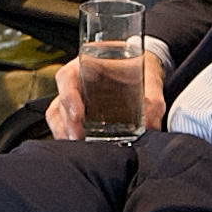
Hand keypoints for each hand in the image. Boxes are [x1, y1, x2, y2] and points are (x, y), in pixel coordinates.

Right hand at [44, 39, 165, 140]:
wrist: (145, 71)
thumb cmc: (142, 69)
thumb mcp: (150, 80)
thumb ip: (153, 101)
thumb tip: (152, 126)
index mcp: (88, 64)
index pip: (67, 77)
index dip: (69, 96)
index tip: (79, 115)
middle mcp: (76, 80)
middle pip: (60, 101)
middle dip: (67, 123)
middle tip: (80, 138)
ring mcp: (75, 97)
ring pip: (58, 115)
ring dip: (64, 132)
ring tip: (79, 145)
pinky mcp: (78, 111)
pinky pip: (63, 123)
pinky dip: (67, 135)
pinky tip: (78, 146)